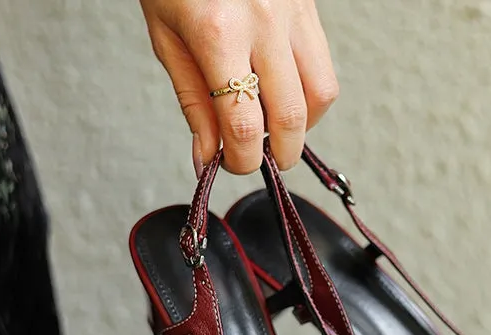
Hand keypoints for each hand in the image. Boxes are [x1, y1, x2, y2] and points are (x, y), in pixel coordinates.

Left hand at [139, 0, 338, 174]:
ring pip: (321, 95)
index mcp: (218, 31)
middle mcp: (263, 21)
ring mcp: (293, 12)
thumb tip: (208, 157)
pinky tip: (284, 94)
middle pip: (291, 117)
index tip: (233, 164)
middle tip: (262, 158)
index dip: (241, 159)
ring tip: (274, 125)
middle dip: (279, 153)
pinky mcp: (309, 9)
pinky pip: (323, 68)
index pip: (243, 123)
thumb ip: (193, 101)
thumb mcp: (167, 37)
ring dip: (303, 126)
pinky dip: (309, 96)